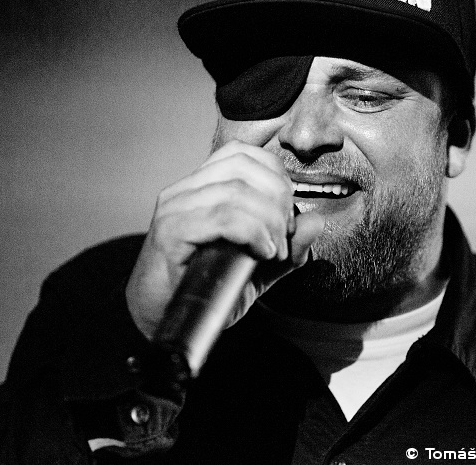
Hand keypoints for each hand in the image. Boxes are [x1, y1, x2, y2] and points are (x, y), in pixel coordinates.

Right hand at [126, 140, 324, 340]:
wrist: (160, 320)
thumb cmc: (203, 290)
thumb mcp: (258, 268)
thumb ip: (288, 247)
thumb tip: (315, 221)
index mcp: (202, 187)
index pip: (244, 154)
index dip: (276, 177)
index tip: (288, 214)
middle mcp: (184, 190)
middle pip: (244, 167)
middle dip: (278, 199)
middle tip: (284, 236)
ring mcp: (174, 208)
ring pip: (236, 191)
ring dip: (268, 221)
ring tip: (274, 251)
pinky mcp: (170, 232)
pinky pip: (222, 216)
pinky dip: (252, 232)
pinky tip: (261, 252)